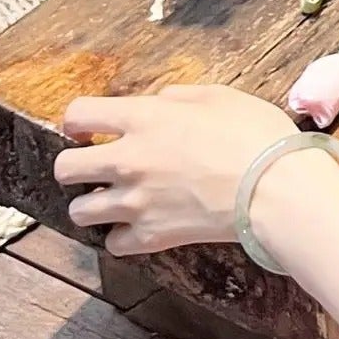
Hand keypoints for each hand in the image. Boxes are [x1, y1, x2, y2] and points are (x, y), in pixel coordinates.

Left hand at [55, 85, 296, 255]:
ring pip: (79, 211)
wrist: (273, 186)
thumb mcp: (219, 96)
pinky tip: (140, 225)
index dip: (77, 120)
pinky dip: (122, 236)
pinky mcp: (149, 236)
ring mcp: (135, 202)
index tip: (86, 128)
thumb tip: (157, 104)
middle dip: (75, 165)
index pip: (79, 114)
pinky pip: (112, 243)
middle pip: (65, 168)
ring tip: (115, 200)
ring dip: (93, 203)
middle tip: (96, 166)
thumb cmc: (254, 133)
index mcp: (143, 118)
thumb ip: (178, 97)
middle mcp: (128, 159)